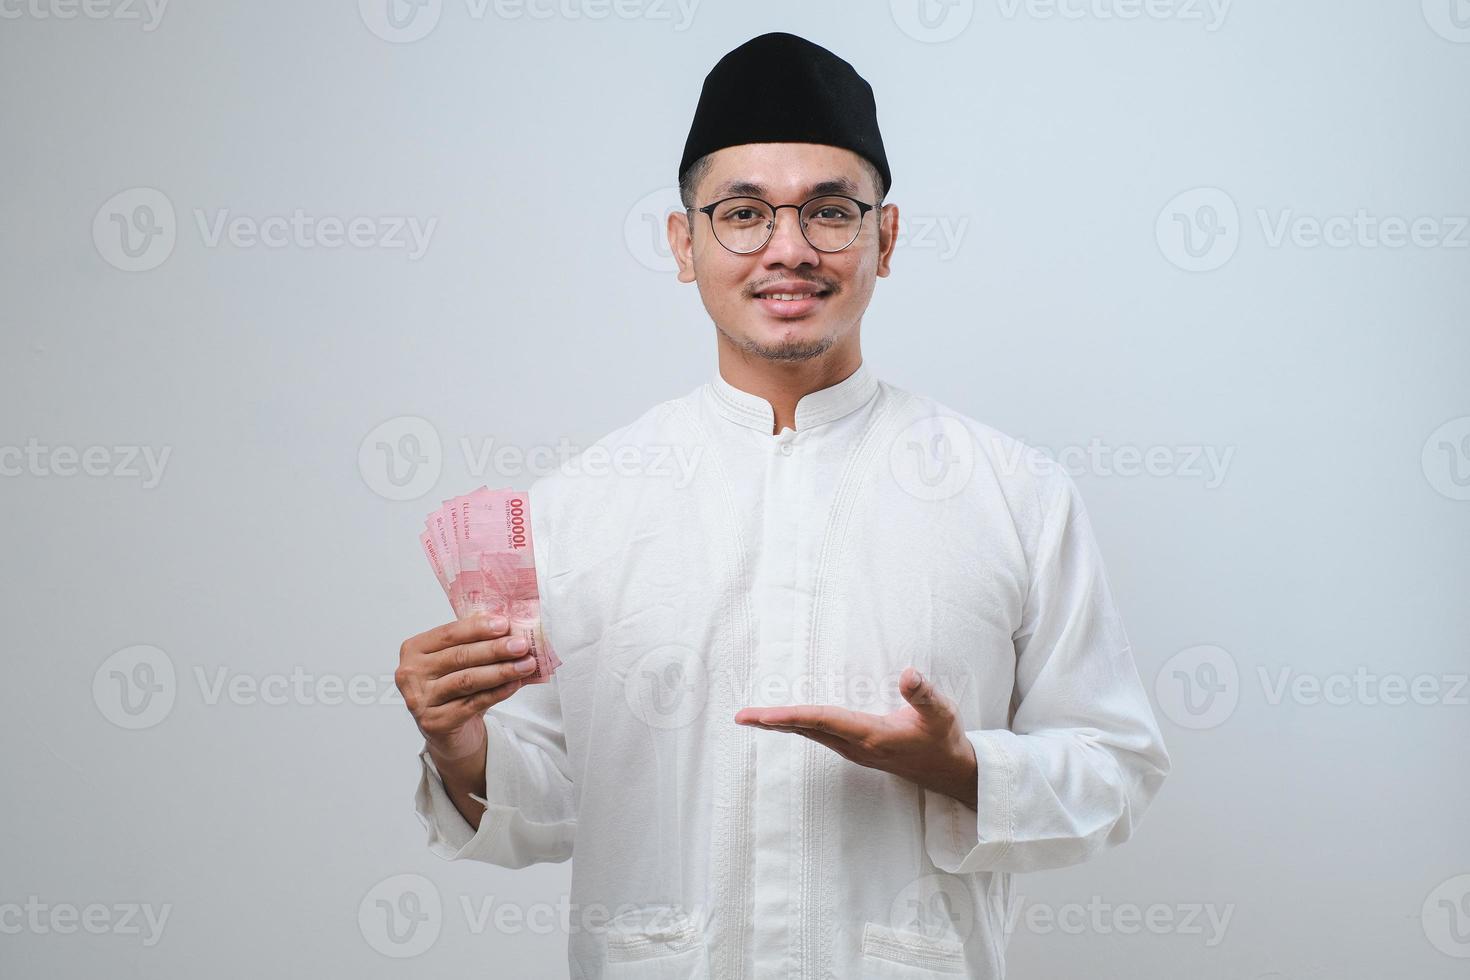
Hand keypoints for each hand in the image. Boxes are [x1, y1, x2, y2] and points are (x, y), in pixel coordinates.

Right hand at [396, 612, 541, 763]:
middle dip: (495, 649)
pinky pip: (473, 703)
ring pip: (467, 680)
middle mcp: (410, 673)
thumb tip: (510, 630)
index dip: (478, 628)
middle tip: (522, 645)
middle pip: (459, 656)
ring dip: (501, 671)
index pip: (448, 634)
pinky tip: (515, 684)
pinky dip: (497, 692)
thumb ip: (477, 644)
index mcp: (414, 649)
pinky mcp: (434, 722)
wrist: (448, 732)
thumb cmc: (453, 689)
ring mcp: (419, 700)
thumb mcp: (460, 662)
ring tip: (526, 664)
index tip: (505, 624)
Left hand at [733, 666, 978, 808]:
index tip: (766, 715)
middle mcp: (856, 746)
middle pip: (807, 730)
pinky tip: (784, 722)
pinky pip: (818, 736)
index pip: (825, 721)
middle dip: (773, 722)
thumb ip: (924, 694)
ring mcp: (854, 751)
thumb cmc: (944, 739)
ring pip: (810, 735)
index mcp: (872, 736)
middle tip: (740, 716)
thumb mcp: (942, 712)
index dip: (794, 716)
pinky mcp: (855, 750)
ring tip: (752, 718)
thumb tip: (909, 673)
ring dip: (780, 725)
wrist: (951, 772)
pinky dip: (797, 726)